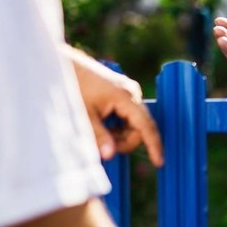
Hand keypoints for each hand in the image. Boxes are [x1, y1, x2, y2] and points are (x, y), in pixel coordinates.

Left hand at [67, 47, 163, 166]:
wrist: (67, 66)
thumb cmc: (74, 86)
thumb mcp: (83, 116)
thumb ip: (98, 136)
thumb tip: (110, 155)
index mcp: (125, 97)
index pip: (145, 125)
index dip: (153, 145)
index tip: (159, 161)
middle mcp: (132, 93)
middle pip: (140, 127)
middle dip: (125, 141)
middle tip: (103, 147)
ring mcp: (129, 93)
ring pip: (134, 123)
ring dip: (120, 135)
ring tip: (99, 135)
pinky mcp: (123, 94)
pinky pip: (128, 117)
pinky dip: (118, 127)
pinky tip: (102, 126)